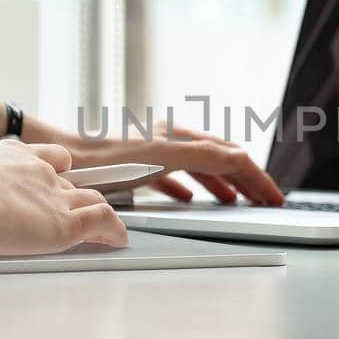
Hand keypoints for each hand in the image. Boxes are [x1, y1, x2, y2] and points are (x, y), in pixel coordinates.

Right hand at [0, 141, 127, 252]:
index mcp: (9, 159)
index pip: (45, 159)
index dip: (54, 171)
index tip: (57, 178)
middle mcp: (38, 172)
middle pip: (69, 182)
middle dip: (75, 195)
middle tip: (79, 209)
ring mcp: (54, 196)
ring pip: (90, 199)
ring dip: (98, 212)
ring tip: (106, 228)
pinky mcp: (64, 222)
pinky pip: (101, 221)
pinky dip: (113, 230)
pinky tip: (118, 240)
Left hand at [54, 124, 285, 206]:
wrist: (63, 161)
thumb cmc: (107, 160)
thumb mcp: (164, 158)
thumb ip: (205, 157)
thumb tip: (242, 158)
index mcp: (181, 136)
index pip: (234, 156)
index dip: (258, 179)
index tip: (275, 199)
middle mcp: (171, 139)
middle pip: (221, 160)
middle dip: (247, 180)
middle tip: (267, 201)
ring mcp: (155, 151)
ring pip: (200, 168)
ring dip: (222, 184)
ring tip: (237, 201)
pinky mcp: (137, 165)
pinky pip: (175, 177)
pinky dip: (191, 187)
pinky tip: (190, 199)